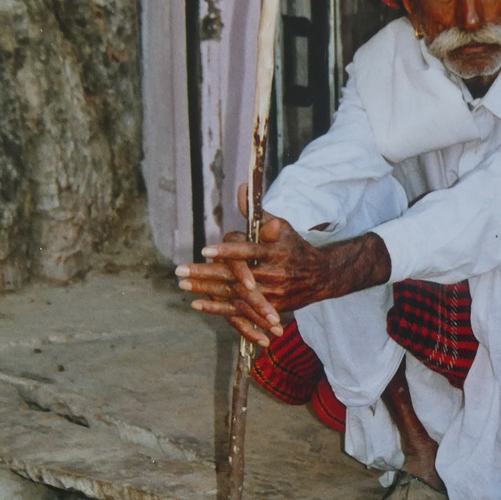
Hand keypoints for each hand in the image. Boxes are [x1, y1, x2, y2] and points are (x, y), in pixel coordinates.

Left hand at [176, 185, 391, 346]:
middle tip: (180, 270)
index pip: (248, 252)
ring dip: (206, 289)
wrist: (320, 277)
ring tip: (183, 284)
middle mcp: (273, 275)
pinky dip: (217, 308)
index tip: (205, 250)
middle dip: (205, 273)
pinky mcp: (267, 309)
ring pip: (233, 294)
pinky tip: (197, 303)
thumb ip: (257, 211)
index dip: (226, 252)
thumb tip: (240, 188)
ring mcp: (270, 295)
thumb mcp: (280, 225)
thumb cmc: (295, 247)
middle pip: (234, 276)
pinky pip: (239, 311)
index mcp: (275, 253)